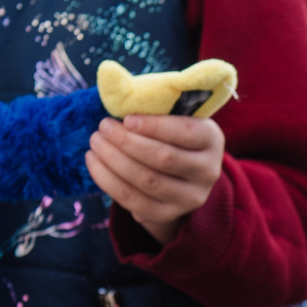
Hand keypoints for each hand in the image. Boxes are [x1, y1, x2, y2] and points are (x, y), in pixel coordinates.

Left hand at [90, 112, 222, 247]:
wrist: (182, 177)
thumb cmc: (172, 136)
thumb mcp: (175, 118)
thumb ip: (156, 108)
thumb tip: (117, 91)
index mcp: (211, 140)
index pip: (186, 132)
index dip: (154, 126)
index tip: (126, 119)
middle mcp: (207, 171)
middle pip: (163, 158)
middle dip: (127, 142)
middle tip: (103, 128)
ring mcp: (189, 197)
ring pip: (146, 181)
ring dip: (114, 160)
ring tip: (96, 143)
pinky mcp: (167, 214)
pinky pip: (133, 200)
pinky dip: (108, 180)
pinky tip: (94, 162)